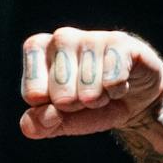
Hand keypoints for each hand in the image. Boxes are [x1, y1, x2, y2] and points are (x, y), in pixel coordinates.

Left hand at [18, 28, 162, 138]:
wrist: (133, 102)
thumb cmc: (89, 107)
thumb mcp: (62, 121)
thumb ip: (41, 124)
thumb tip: (29, 126)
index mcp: (39, 51)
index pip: (32, 88)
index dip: (48, 106)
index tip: (59, 103)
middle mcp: (63, 37)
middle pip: (60, 87)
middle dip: (74, 105)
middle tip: (85, 99)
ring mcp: (92, 36)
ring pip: (87, 84)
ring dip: (97, 99)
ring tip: (103, 92)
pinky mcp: (120, 42)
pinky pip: (112, 78)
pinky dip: (115, 91)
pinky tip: (119, 84)